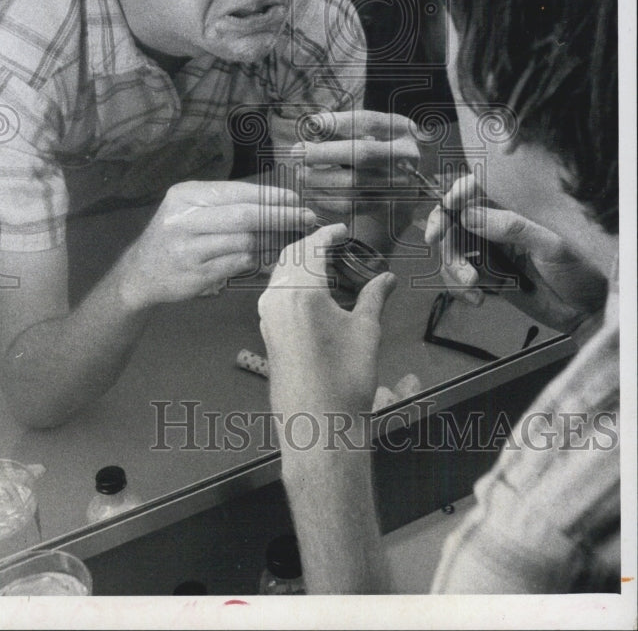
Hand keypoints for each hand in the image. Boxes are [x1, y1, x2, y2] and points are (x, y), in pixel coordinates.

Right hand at [121, 180, 314, 306]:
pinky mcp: (197, 275)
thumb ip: (225, 203)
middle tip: (306, 218)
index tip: (295, 199)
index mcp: (186, 196)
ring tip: (291, 238)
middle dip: (280, 216)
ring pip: (245, 241)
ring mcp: (189, 249)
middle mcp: (185, 220)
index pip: (237, 193)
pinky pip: (238, 263)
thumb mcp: (190, 208)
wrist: (141, 271)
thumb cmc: (175, 234)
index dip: (270, 196)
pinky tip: (269, 256)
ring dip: (273, 240)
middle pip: (244, 216)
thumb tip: (275, 201)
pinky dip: (258, 259)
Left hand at [258, 223, 397, 424]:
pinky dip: (293, 282)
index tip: (342, 229)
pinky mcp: (267, 330)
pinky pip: (276, 292)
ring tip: (330, 266)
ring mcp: (267, 315)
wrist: (318, 424)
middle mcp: (277, 297)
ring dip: (302, 263)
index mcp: (301, 291)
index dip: (328, 233)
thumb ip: (374, 296)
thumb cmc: (346, 378)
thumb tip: (387, 278)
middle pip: (292, 255)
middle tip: (337, 243)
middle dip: (313, 245)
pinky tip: (316, 291)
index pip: (312, 247)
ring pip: (281, 273)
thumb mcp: (366, 330)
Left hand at [288, 110, 419, 221]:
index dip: (337, 122)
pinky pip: (351, 205)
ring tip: (301, 173)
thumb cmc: (377, 151)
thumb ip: (343, 128)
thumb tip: (312, 126)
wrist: (403, 188)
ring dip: (319, 179)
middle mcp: (406, 156)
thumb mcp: (370, 132)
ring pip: (353, 183)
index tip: (312, 124)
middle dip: (324, 152)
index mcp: (402, 129)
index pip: (367, 122)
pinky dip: (326, 198)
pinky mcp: (387, 207)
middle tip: (298, 151)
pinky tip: (313, 191)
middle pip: (361, 153)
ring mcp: (400, 184)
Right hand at [424, 174, 606, 330]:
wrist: (586, 312)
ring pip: (453, 252)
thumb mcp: (552, 245)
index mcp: (514, 210)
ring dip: (454, 269)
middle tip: (440, 245)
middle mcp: (497, 227)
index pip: (478, 189)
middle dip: (445, 236)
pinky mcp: (487, 276)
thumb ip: (512, 228)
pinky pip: (459, 278)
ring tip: (473, 286)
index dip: (458, 192)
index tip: (448, 205)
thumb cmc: (580, 271)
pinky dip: (460, 289)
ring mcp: (490, 252)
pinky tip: (477, 299)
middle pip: (454, 221)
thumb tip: (469, 214)